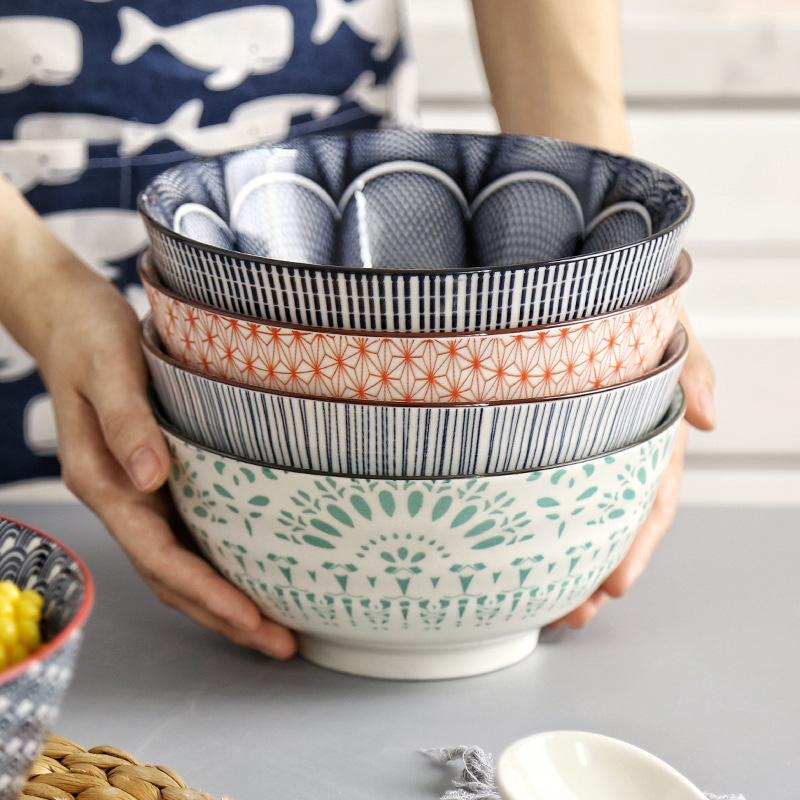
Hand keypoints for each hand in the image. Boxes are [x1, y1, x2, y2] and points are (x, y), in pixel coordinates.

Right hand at [20, 249, 296, 658]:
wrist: (72, 317)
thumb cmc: (89, 338)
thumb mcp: (108, 369)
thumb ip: (126, 424)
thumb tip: (150, 479)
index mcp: (105, 481)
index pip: (159, 555)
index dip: (205, 592)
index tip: (250, 618)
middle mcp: (122, 496)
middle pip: (173, 576)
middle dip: (223, 615)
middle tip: (279, 643)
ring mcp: (138, 492)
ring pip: (180, 563)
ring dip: (222, 599)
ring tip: (273, 626)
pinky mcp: (156, 478)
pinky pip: (187, 532)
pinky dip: (218, 562)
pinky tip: (250, 570)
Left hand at [550, 310, 714, 628]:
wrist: (594, 295)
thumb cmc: (639, 319)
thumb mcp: (675, 337)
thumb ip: (694, 373)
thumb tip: (709, 419)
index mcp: (653, 439)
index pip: (650, 502)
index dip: (636, 545)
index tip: (616, 584)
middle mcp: (620, 454)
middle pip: (611, 525)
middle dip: (595, 572)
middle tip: (571, 614)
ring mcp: (585, 452)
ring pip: (579, 517)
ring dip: (567, 562)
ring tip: (544, 606)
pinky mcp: (550, 443)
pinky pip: (547, 488)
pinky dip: (541, 524)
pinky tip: (520, 552)